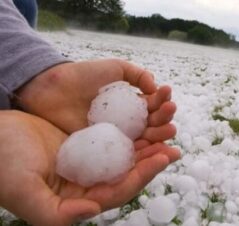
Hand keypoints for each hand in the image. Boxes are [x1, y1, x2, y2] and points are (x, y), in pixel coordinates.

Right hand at [0, 111, 179, 225]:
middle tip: (174, 142)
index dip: (144, 175)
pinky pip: (116, 135)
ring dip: (148, 140)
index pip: (121, 190)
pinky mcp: (88, 142)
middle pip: (130, 171)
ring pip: (127, 153)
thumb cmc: (3, 166)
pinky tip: (145, 114)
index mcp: (81, 198)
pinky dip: (132, 127)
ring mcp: (91, 161)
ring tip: (168, 123)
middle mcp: (90, 181)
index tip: (164, 157)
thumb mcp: (24, 191)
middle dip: (154, 157)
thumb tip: (94, 210)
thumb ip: (55, 212)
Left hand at [16, 59, 176, 141]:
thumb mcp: (115, 68)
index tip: (166, 93)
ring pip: (145, 138)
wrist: (53, 89)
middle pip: (153, 123)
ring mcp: (118, 136)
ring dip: (161, 134)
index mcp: (131, 103)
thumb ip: (137, 74)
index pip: (153, 104)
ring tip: (170, 128)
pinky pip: (127, 151)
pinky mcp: (106, 148)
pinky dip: (143, 151)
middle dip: (165, 117)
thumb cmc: (83, 76)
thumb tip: (155, 86)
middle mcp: (128, 121)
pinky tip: (153, 146)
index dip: (162, 99)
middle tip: (169, 111)